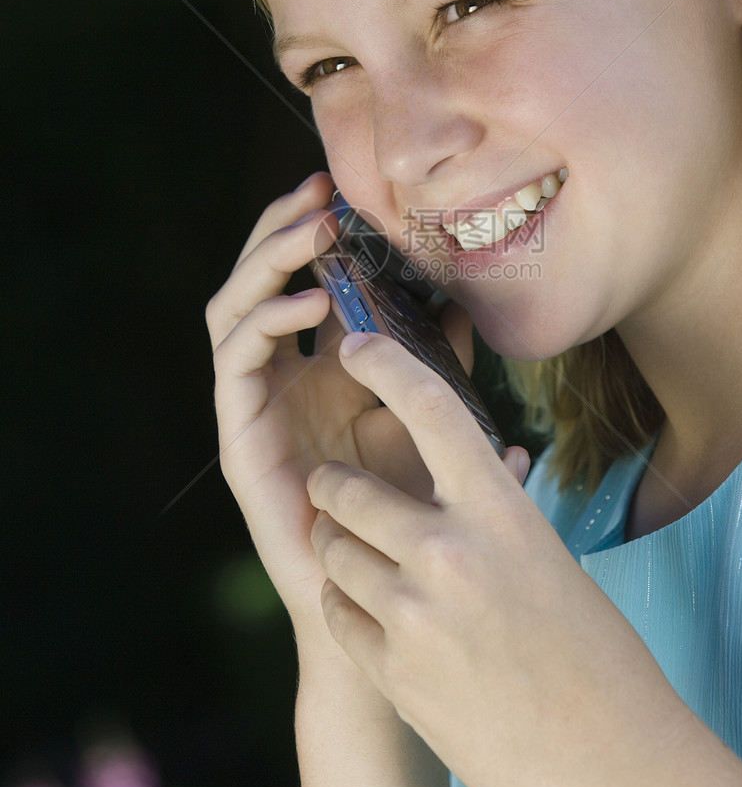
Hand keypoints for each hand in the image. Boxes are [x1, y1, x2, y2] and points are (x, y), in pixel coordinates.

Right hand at [206, 174, 451, 634]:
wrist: (384, 596)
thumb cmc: (411, 512)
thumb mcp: (430, 421)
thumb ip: (437, 367)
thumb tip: (464, 307)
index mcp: (319, 368)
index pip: (303, 281)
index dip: (317, 232)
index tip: (352, 191)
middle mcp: (280, 378)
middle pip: (259, 281)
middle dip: (283, 229)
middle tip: (321, 190)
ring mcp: (255, 405)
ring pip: (233, 308)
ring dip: (267, 260)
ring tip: (312, 230)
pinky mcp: (240, 436)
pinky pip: (235, 362)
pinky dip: (264, 319)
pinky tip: (308, 301)